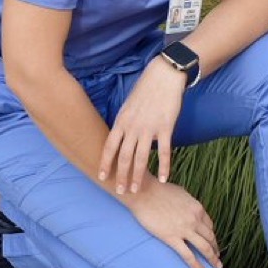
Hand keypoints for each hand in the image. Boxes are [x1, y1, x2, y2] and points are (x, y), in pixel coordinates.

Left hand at [99, 56, 185, 192]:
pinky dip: (164, 167)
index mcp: (121, 121)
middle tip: (120, 191)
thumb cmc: (145, 89)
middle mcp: (132, 127)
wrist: (163, 76)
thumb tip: (119, 137)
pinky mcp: (166, 127)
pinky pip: (165, 152)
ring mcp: (149, 128)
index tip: (101, 176)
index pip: (109, 146)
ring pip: (141, 158)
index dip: (105, 163)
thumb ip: (123, 123)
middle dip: (121, 176)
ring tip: (137, 190)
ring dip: (138, 176)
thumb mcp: (127, 105)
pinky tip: (164, 179)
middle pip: (124, 157)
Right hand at [124, 180, 220, 267]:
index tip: (212, 242)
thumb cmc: (158, 189)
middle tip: (218, 257)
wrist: (144, 193)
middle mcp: (195, 220)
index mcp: (197, 208)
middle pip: (210, 238)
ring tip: (217, 267)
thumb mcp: (180, 192)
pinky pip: (188, 256)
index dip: (212, 235)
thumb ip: (189, 203)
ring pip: (204, 248)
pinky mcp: (172, 238)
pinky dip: (197, 266)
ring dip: (213, 259)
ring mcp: (184, 230)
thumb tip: (190, 208)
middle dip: (216, 248)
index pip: (209, 225)